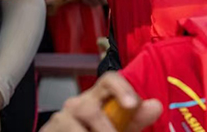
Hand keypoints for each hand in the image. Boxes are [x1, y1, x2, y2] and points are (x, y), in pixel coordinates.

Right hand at [41, 73, 161, 131]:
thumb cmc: (93, 131)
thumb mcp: (118, 128)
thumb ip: (135, 120)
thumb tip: (156, 105)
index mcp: (98, 98)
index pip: (109, 80)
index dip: (121, 88)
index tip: (132, 104)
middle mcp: (78, 104)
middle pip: (90, 109)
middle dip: (107, 130)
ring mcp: (62, 118)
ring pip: (78, 128)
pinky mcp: (50, 130)